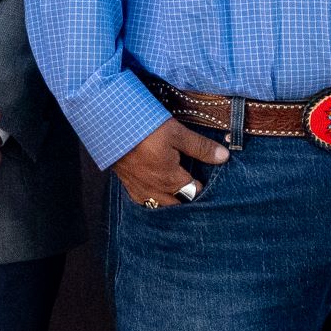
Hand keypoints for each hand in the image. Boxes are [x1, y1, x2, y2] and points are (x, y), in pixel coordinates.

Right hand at [111, 116, 230, 211]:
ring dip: (170, 200)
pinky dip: (153, 197)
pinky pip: (143, 199)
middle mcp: (154, 190)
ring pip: (160, 204)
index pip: (194, 191)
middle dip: (188, 197)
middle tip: (196, 183)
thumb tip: (224, 157)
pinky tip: (156, 188)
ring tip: (178, 190)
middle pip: (177, 203)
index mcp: (170, 179)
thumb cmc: (143, 127)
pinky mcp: (126, 183)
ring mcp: (138, 189)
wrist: (106, 125)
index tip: (209, 175)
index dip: (203, 184)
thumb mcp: (176, 132)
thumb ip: (200, 147)